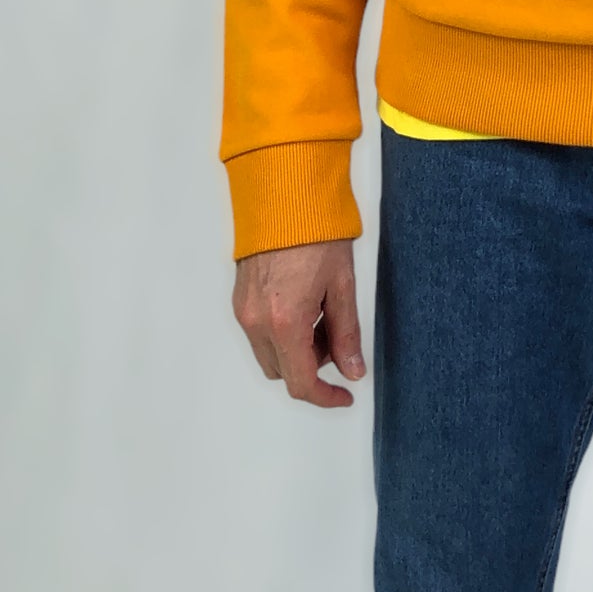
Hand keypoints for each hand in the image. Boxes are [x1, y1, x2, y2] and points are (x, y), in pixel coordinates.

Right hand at [232, 239, 364, 409]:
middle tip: (336, 336)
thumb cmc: (316, 232)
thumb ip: (347, 333)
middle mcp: (257, 322)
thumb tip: (353, 370)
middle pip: (283, 372)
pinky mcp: (240, 298)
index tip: (343, 394)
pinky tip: (303, 303)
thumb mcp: (342, 285)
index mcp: (285, 322)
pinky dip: (281, 332)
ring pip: (269, 354)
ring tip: (321, 312)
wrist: (285, 195)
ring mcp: (244, 310)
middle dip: (312, 366)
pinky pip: (259, 333)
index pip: (301, 382)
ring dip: (296, 349)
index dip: (325, 396)